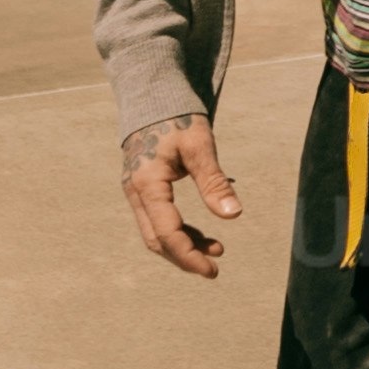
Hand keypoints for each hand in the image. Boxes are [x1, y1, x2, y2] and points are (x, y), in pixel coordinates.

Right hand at [121, 110, 240, 275]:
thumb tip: (233, 215)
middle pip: (156, 240)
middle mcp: (136, 192)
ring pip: (156, 233)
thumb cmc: (178, 118)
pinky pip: (158, 220)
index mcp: (147, 184)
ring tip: (216, 250)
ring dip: (183, 246)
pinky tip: (202, 235)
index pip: (166, 232)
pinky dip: (179, 232)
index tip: (213, 269)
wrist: (155, 99)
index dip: (188, 255)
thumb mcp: (200, 146)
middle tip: (214, 269)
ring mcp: (136, 192)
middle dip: (185, 258)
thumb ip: (214, 182)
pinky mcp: (143, 190)